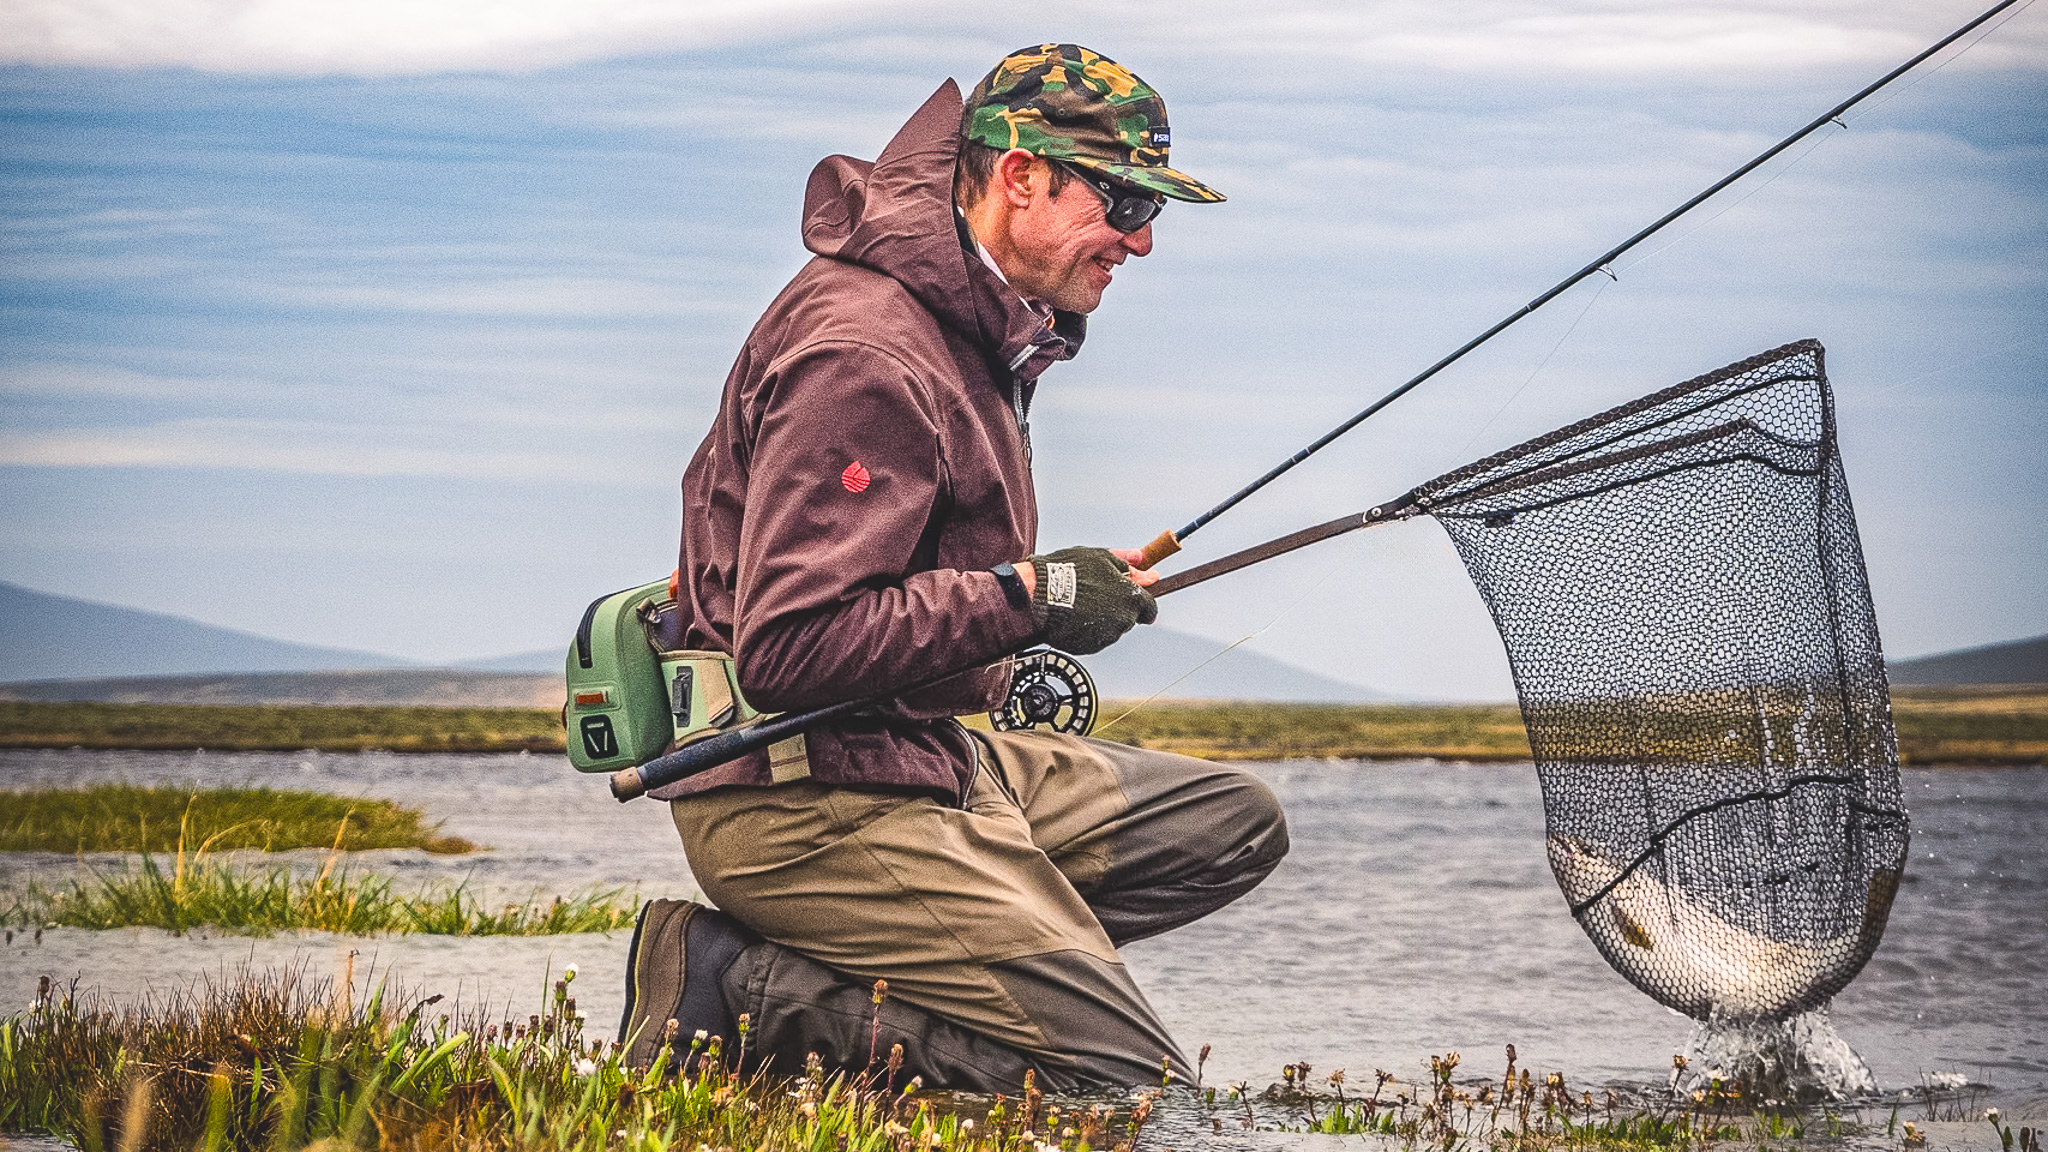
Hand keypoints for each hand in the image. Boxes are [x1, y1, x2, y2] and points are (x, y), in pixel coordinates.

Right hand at [1019, 546, 1158, 655]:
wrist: (1039, 596)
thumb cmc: (1069, 573)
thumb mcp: (1099, 557)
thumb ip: (1125, 561)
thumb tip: (1141, 559)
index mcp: (1130, 599)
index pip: (1149, 608)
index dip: (1142, 603)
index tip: (1134, 600)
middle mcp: (1122, 620)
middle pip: (1129, 617)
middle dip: (1118, 608)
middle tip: (1096, 594)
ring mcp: (1106, 636)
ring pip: (1111, 628)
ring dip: (1102, 618)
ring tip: (1081, 604)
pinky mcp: (1089, 646)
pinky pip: (1094, 638)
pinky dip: (1088, 629)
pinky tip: (1074, 616)